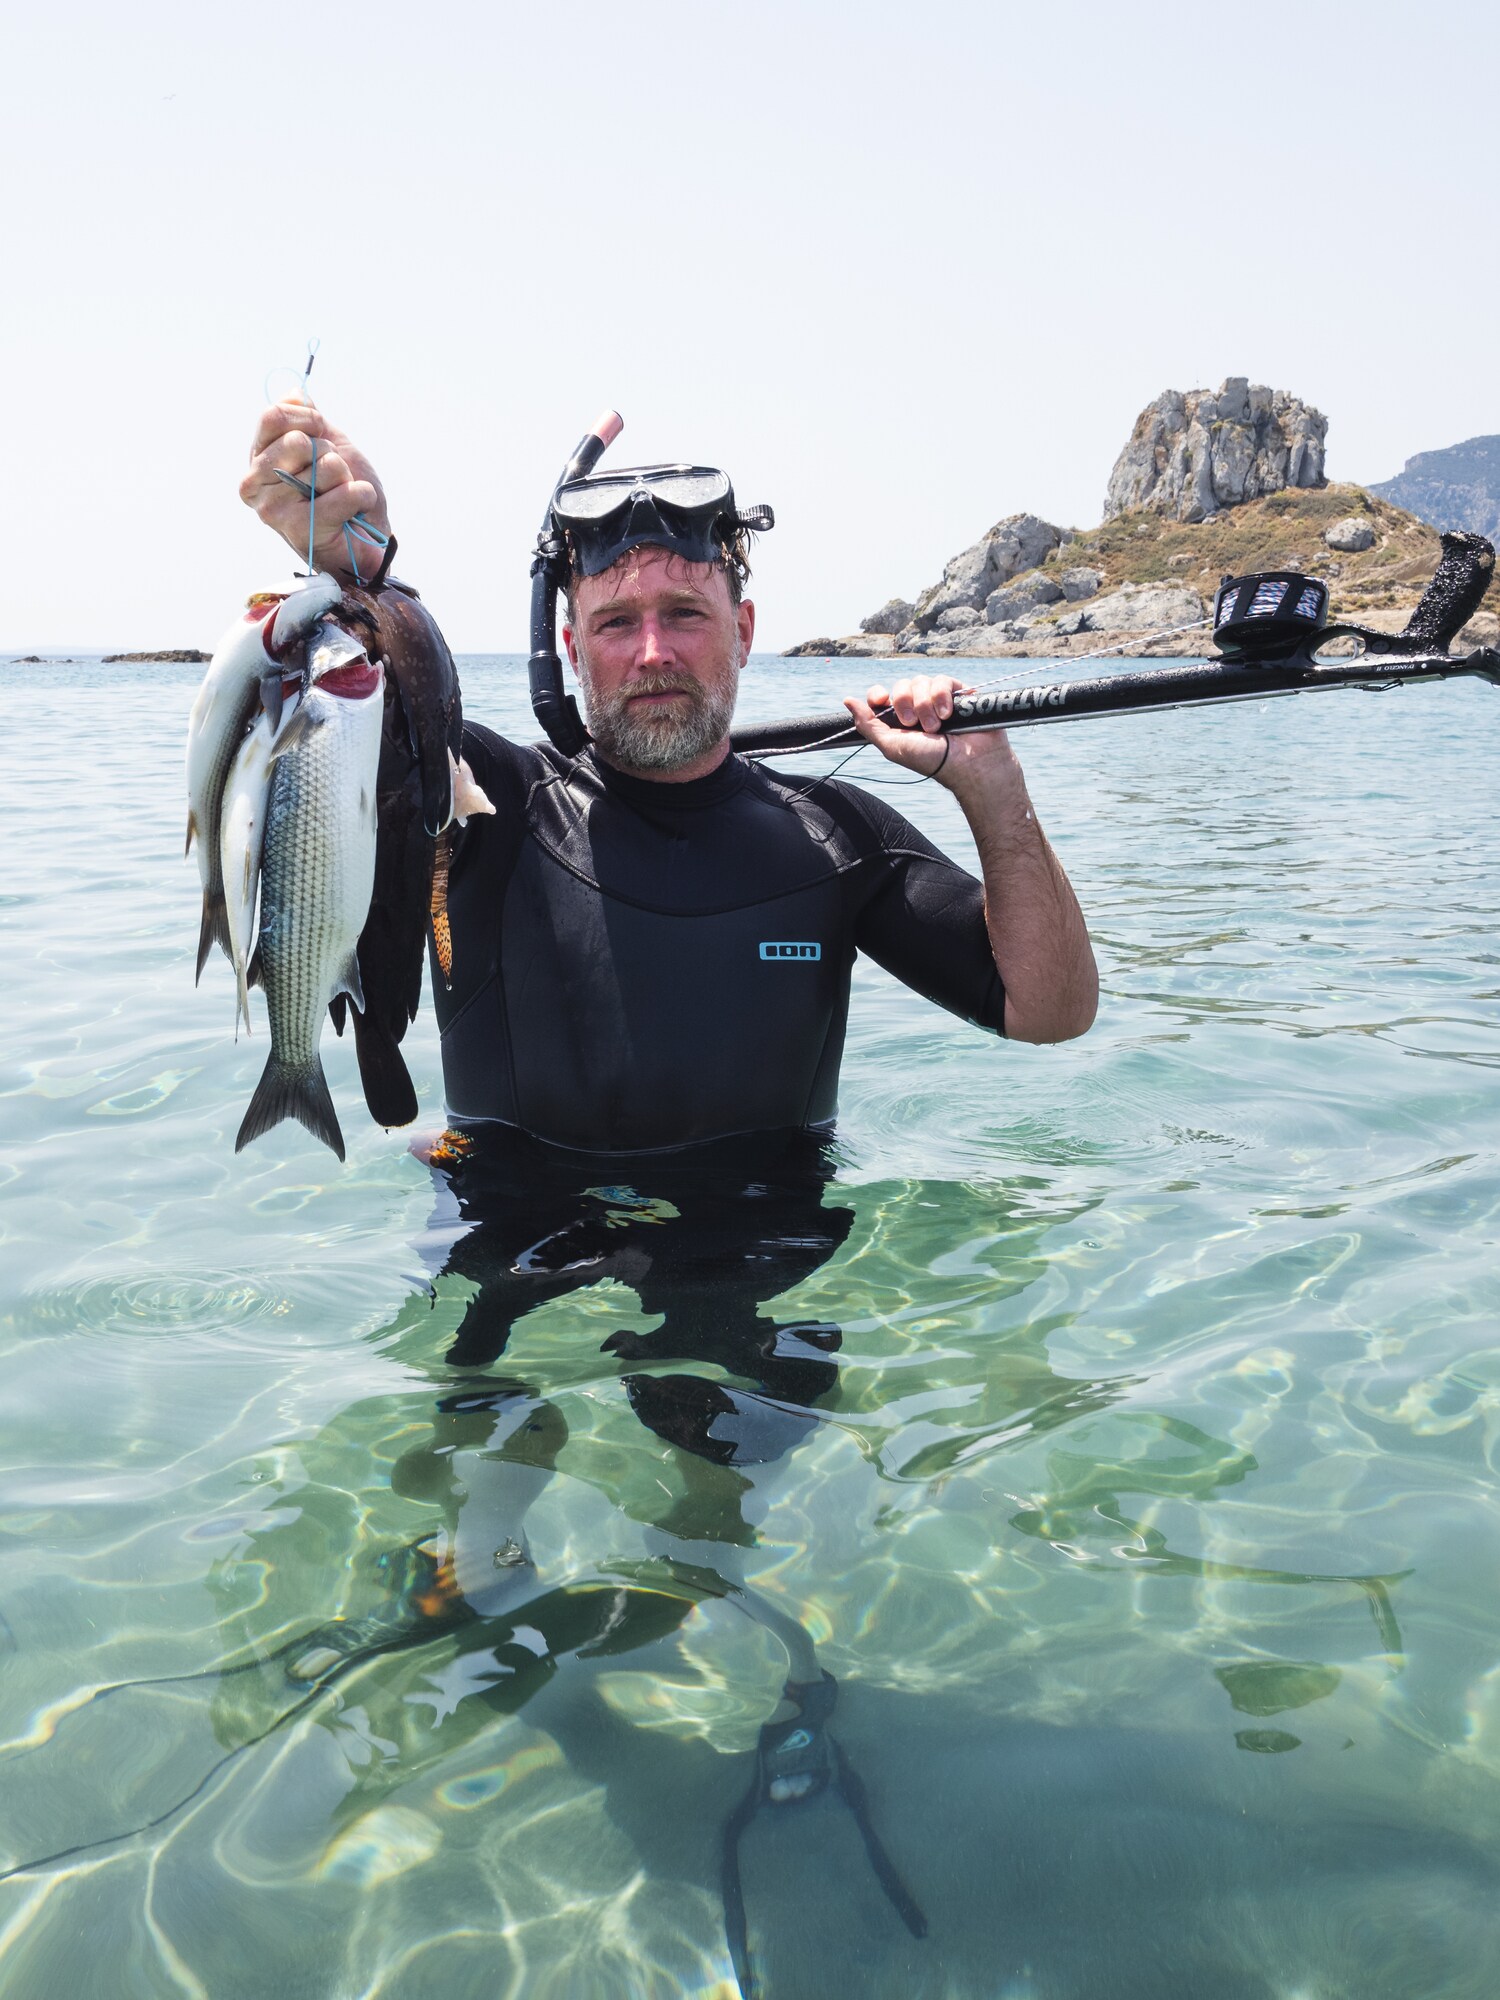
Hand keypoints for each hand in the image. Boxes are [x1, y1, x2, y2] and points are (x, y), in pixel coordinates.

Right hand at [240, 402, 391, 579]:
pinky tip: (356, 509)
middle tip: (333, 477)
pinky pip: (343, 495)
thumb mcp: (326, 444)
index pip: (273, 417)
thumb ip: (306, 419)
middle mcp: (255, 483)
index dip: (309, 419)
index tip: (323, 434)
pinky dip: (361, 496)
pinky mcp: (298, 530)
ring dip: (346, 479)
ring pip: (325, 467)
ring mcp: (272, 509)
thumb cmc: (342, 491)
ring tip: (340, 497)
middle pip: (299, 441)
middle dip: (330, 454)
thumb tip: (296, 394)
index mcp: (257, 458)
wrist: (365, 539)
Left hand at [842, 674, 1015, 787]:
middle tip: (914, 724)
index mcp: (899, 719)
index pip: (882, 695)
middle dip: (905, 703)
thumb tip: (848, 700)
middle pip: (901, 686)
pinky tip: (949, 714)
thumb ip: (868, 725)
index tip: (881, 701)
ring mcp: (938, 698)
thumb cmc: (932, 760)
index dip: (878, 694)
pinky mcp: (958, 692)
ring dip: (925, 705)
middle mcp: (918, 707)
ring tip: (937, 726)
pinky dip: (942, 696)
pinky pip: (942, 680)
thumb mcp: (892, 746)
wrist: (969, 763)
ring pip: (921, 681)